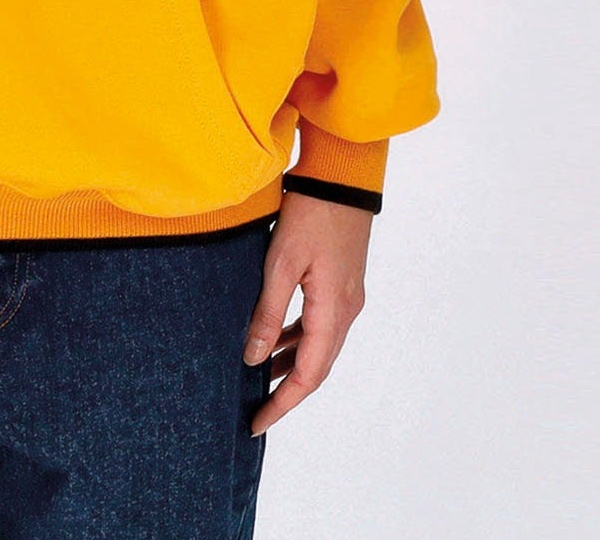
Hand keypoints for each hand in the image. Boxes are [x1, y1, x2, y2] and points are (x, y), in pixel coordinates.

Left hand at [241, 193, 372, 434]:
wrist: (341, 177)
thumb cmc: (311, 213)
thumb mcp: (281, 262)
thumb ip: (268, 312)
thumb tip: (253, 356)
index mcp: (333, 312)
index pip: (308, 376)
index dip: (282, 404)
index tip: (257, 423)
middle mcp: (346, 311)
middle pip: (317, 367)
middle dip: (286, 391)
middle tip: (255, 407)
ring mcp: (346, 297)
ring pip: (318, 346)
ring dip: (291, 364)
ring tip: (258, 376)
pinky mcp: (341, 283)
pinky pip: (320, 324)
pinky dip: (298, 339)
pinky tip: (276, 338)